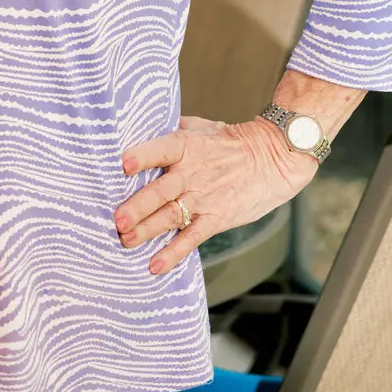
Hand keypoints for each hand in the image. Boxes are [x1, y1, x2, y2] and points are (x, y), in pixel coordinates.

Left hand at [115, 115, 317, 276]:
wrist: (274, 159)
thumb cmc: (232, 141)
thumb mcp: (202, 127)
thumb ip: (173, 129)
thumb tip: (142, 126)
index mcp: (186, 146)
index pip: (161, 149)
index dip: (143, 156)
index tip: (124, 164)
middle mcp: (191, 173)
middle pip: (160, 191)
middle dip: (137, 206)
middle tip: (117, 220)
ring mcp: (204, 198)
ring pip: (171, 216)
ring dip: (147, 230)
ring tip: (126, 241)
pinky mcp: (216, 218)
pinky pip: (192, 237)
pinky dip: (174, 253)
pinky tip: (156, 266)